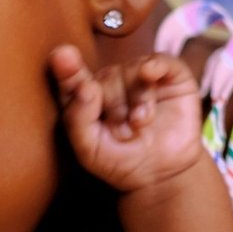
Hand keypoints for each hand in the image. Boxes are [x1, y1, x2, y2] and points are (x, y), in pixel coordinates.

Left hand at [52, 44, 203, 193]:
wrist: (161, 175)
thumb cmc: (120, 161)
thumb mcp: (89, 149)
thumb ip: (78, 119)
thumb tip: (86, 85)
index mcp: (86, 96)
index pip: (73, 77)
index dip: (68, 68)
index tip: (62, 56)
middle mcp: (112, 81)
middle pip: (107, 76)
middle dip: (115, 106)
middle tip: (123, 132)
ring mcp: (141, 76)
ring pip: (132, 70)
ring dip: (137, 99)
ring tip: (140, 124)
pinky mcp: (171, 76)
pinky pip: (161, 60)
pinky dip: (155, 66)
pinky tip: (150, 75)